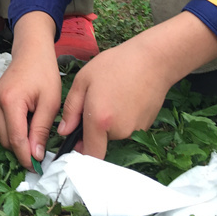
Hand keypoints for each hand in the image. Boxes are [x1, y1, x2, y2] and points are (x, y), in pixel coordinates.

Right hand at [0, 12, 60, 169]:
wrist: (31, 52)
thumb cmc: (44, 73)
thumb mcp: (50, 102)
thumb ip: (41, 130)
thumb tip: (36, 155)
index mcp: (10, 102)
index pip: (16, 139)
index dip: (27, 157)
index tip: (39, 167)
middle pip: (6, 140)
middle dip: (23, 149)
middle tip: (42, 151)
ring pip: (3, 135)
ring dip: (19, 139)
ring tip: (36, 129)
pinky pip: (2, 125)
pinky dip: (14, 129)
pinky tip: (28, 120)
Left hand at [60, 11, 216, 158]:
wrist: (152, 61)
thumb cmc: (115, 65)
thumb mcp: (83, 80)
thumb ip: (70, 109)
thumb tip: (64, 131)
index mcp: (99, 120)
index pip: (90, 154)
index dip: (80, 151)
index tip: (75, 140)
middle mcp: (119, 131)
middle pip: (100, 141)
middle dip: (93, 127)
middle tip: (95, 100)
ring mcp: (135, 130)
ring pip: (113, 133)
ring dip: (108, 121)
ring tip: (111, 94)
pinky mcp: (146, 126)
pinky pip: (126, 128)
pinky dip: (122, 117)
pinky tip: (124, 97)